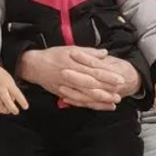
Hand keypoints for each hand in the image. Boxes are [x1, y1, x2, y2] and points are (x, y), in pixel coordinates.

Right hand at [0, 65, 28, 114]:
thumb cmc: (0, 75)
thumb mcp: (10, 80)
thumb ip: (13, 90)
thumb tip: (13, 101)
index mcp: (8, 84)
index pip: (17, 94)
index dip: (22, 101)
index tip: (26, 107)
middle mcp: (1, 89)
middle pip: (7, 102)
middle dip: (13, 109)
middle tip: (16, 111)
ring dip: (5, 111)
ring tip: (7, 110)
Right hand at [18, 47, 138, 110]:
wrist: (35, 65)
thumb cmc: (54, 55)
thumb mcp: (71, 49)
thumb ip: (89, 52)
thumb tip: (105, 53)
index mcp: (75, 64)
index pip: (95, 71)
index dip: (108, 76)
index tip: (120, 79)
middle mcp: (72, 77)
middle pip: (92, 85)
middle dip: (107, 90)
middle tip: (120, 93)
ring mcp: (67, 87)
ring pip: (86, 96)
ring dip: (101, 100)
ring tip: (114, 102)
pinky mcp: (64, 94)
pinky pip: (79, 101)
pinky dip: (90, 104)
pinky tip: (100, 106)